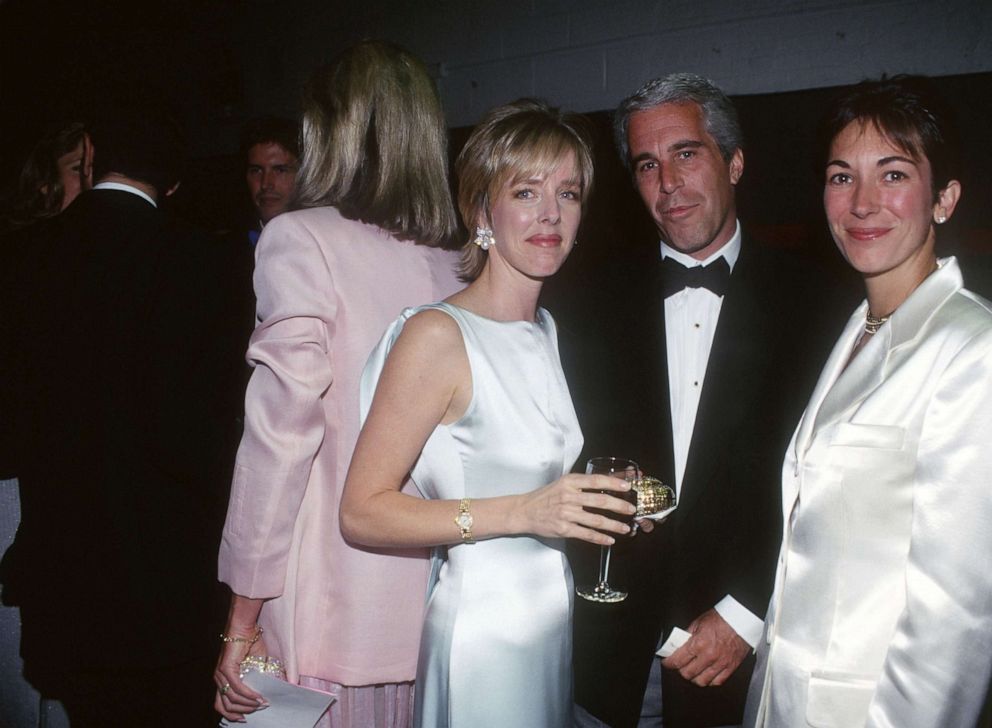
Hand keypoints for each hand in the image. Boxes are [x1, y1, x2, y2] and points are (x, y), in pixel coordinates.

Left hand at [214, 630, 269, 721]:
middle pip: (225, 706)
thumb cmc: (250, 643)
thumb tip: (277, 687)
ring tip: (262, 704)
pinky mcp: (226, 669)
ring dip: (248, 704)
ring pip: (232, 699)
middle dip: (242, 712)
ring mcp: (220, 675)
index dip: (232, 714)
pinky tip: (258, 697)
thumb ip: (262, 677)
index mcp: (223, 679)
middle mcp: (218, 679)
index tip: (246, 718)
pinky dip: (248, 695)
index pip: (222, 704)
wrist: (245, 627)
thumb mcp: (257, 665)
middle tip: (257, 711)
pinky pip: (236, 688)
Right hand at [515, 473, 634, 545]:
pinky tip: (609, 540)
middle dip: (620, 506)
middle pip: (600, 501)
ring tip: (625, 528)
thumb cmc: (545, 496)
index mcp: (570, 482)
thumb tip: (608, 482)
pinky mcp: (564, 529)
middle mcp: (569, 496)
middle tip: (631, 510)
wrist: (525, 510)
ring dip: (614, 525)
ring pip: (596, 520)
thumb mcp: (563, 483)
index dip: (614, 484)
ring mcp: (566, 513)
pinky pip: (586, 534)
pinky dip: (600, 538)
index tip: (627, 487)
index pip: (596, 481)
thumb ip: (583, 483)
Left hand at [661, 609, 749, 686]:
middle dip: (680, 670)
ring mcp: (721, 663)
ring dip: (694, 677)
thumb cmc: (721, 618)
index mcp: (699, 643)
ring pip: (701, 681)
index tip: (666, 662)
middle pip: (688, 673)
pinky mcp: (731, 667)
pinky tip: (706, 675)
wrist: (741, 619)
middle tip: (679, 665)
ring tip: (692, 671)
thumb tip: (676, 645)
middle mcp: (709, 656)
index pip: (678, 660)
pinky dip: (709, 680)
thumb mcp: (698, 622)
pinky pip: (717, 681)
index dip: (669, 663)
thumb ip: (686, 635)